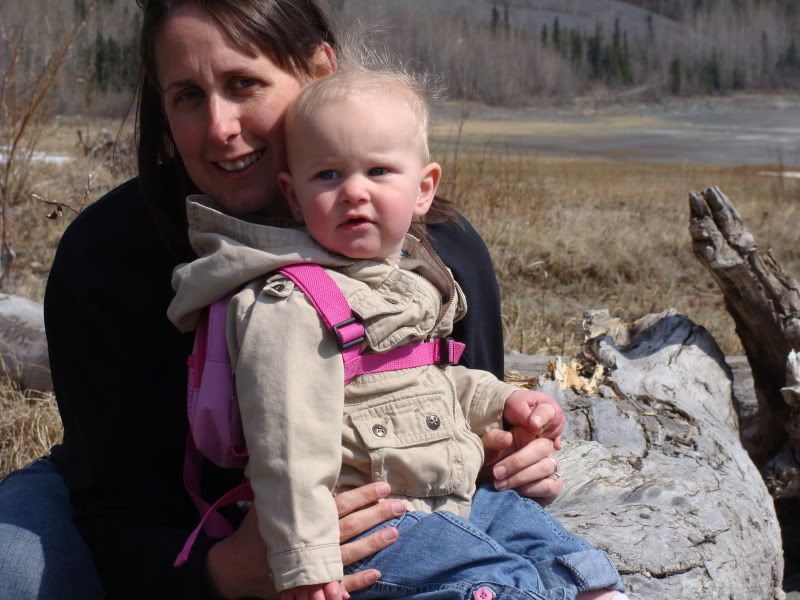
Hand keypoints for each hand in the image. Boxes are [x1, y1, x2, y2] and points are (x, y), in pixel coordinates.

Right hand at [206, 481, 405, 598]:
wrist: (233, 570)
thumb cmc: (250, 534)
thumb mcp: (263, 505)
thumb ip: (281, 487)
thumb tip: (291, 459)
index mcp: (303, 520)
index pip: (340, 504)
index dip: (363, 495)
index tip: (383, 486)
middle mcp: (312, 542)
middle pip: (351, 526)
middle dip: (377, 515)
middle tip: (401, 505)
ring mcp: (314, 566)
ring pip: (350, 553)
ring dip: (374, 543)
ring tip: (395, 532)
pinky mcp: (312, 585)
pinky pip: (340, 582)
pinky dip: (359, 580)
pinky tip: (378, 572)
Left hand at [480, 391, 564, 502]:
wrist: (486, 489)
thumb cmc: (486, 462)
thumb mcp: (483, 448)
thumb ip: (492, 440)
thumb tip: (508, 438)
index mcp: (528, 429)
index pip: (548, 412)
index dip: (544, 415)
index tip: (532, 423)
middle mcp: (542, 445)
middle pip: (543, 446)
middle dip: (518, 460)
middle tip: (496, 471)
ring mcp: (549, 464)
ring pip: (547, 466)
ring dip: (521, 476)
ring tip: (499, 484)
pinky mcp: (552, 485)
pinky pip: (551, 485)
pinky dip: (533, 488)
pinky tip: (516, 492)